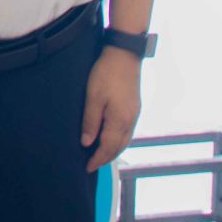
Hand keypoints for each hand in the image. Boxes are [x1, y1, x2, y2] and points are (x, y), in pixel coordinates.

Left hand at [81, 46, 141, 171]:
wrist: (125, 54)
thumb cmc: (107, 73)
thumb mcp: (93, 97)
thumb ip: (90, 122)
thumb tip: (87, 143)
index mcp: (119, 120)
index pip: (108, 148)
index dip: (97, 159)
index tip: (87, 167)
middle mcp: (130, 120)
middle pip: (119, 147)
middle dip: (106, 158)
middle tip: (92, 165)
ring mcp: (134, 113)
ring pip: (125, 140)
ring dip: (113, 150)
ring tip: (100, 154)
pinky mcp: (134, 106)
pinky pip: (127, 131)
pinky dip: (119, 139)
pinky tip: (111, 137)